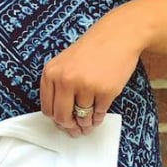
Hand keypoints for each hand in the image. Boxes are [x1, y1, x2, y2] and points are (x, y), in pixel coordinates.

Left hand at [39, 11, 143, 136]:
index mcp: (51, 73)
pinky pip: (98, 114)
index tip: (63, 122)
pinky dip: (98, 119)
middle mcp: (65, 80)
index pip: (48, 109)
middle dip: (69, 127)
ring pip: (81, 118)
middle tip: (75, 131)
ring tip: (88, 125)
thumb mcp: (64, 63)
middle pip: (62, 117)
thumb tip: (60, 118)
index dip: (56, 119)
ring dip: (85, 125)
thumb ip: (57, 86)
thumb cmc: (91, 50)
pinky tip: (98, 117)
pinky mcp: (105, 91)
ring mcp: (85, 86)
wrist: (118, 35)